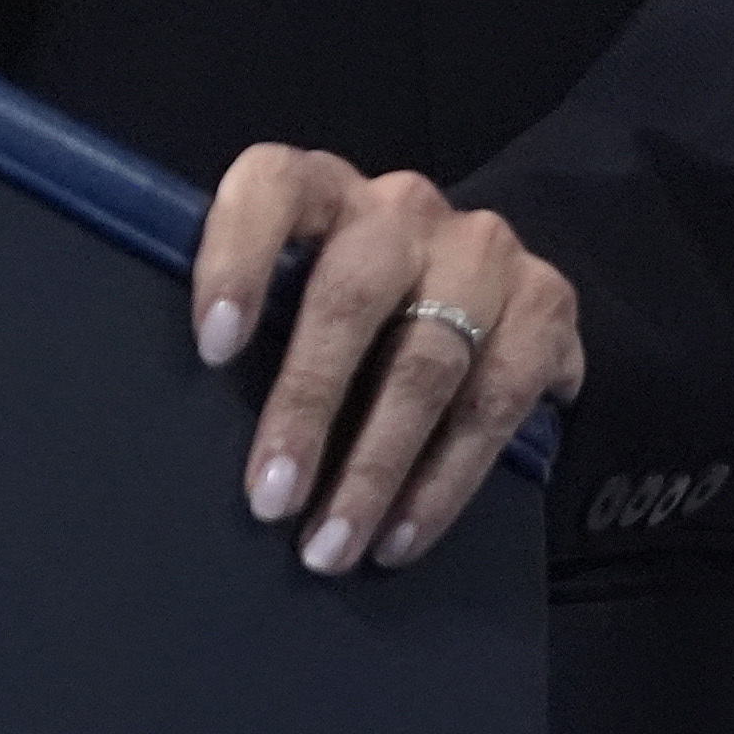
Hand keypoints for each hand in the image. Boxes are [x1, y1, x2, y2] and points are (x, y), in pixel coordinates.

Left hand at [187, 146, 582, 574]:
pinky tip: (402, 534)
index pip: (271, 188)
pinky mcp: (547, 302)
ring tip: (331, 544)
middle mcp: (401, 208)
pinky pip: (496, 403)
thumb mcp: (298, 292)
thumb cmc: (349, 309)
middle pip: (351, 297)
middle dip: (307, 406)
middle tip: (270, 499)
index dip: (236, 260)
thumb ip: (259, 324)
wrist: (486, 292)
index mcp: (321, 188)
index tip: (211, 347)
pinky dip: (444, 482)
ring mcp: (481, 250)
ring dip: (375, 468)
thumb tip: (186, 434)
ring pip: (427, 363)